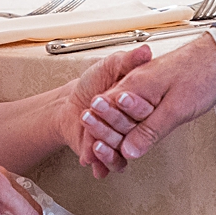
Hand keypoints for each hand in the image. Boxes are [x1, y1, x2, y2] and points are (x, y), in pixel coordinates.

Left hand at [55, 45, 153, 178]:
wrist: (70, 103)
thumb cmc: (93, 83)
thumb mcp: (111, 65)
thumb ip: (128, 60)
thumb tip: (145, 51)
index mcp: (138, 104)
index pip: (143, 108)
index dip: (134, 104)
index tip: (121, 97)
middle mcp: (133, 125)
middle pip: (131, 130)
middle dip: (114, 121)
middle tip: (98, 110)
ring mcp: (122, 141)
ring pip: (122, 149)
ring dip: (107, 144)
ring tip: (94, 138)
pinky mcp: (110, 154)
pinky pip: (112, 163)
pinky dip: (103, 162)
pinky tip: (93, 156)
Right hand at [108, 36, 215, 162]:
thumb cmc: (199, 74)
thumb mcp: (175, 109)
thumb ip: (150, 130)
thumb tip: (129, 150)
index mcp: (134, 86)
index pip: (105, 109)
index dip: (99, 130)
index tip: (97, 147)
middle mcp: (135, 84)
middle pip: (109, 111)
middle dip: (102, 130)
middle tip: (98, 149)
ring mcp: (144, 86)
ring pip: (121, 111)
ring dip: (116, 129)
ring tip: (110, 146)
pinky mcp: (155, 90)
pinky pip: (135, 110)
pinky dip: (131, 123)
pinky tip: (134, 134)